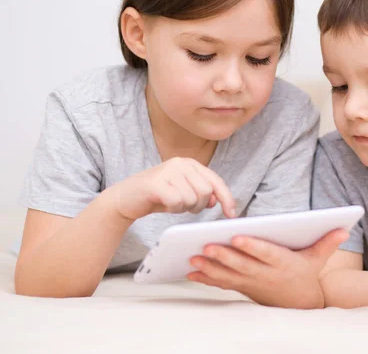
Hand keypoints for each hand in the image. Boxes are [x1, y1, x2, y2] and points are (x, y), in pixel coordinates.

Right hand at [109, 157, 235, 220]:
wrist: (125, 199)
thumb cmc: (157, 197)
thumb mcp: (184, 193)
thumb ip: (202, 193)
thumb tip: (216, 200)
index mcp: (191, 164)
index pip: (216, 181)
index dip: (226, 198)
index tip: (232, 214)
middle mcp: (181, 163)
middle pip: (206, 192)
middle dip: (199, 206)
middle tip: (185, 207)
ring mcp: (168, 170)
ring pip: (193, 198)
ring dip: (184, 208)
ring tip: (171, 203)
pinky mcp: (156, 182)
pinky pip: (177, 202)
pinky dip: (173, 209)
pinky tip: (163, 204)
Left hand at [187, 229, 348, 308]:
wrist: (297, 302)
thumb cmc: (305, 273)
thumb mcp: (318, 259)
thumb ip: (328, 242)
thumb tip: (344, 228)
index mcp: (282, 263)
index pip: (266, 253)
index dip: (252, 246)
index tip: (237, 237)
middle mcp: (265, 274)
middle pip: (242, 264)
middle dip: (223, 256)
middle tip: (206, 246)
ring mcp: (251, 283)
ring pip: (228, 275)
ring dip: (210, 268)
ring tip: (193, 257)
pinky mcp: (242, 287)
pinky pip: (222, 284)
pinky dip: (206, 279)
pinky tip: (191, 272)